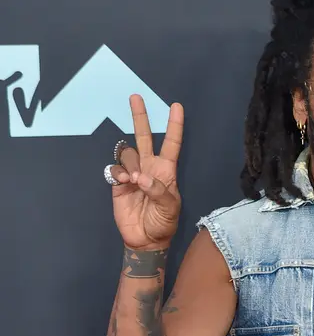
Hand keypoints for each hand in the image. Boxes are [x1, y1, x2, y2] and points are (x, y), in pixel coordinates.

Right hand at [108, 94, 183, 249]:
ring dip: (130, 163)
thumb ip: (158, 190)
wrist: (145, 239)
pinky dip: (118, 173)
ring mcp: (133, 173)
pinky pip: (114, 169)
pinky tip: (124, 183)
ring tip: (133, 181)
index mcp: (166, 170)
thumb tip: (141, 177)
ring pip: (128, 153)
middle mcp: (149, 167)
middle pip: (144, 136)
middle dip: (141, 116)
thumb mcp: (170, 207)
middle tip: (136, 97)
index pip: (171, 143)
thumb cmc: (164, 222)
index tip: (177, 106)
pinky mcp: (118, 183)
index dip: (174, 125)